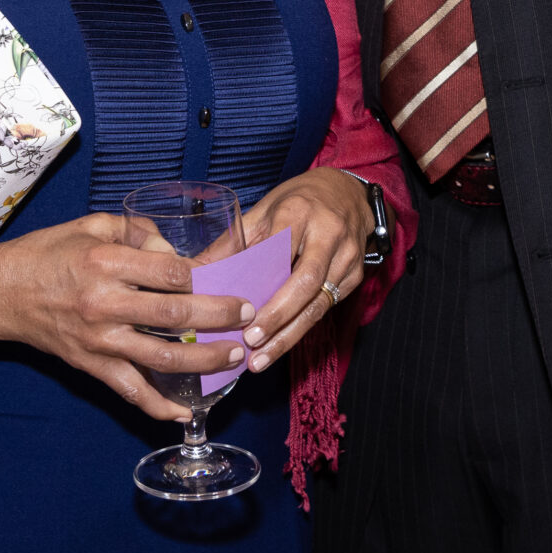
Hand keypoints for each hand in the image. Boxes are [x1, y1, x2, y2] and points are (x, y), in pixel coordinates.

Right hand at [0, 213, 249, 422]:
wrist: (2, 293)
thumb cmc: (47, 254)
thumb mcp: (90, 225)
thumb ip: (135, 231)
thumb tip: (173, 250)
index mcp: (105, 262)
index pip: (170, 271)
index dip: (202, 275)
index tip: (222, 277)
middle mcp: (104, 303)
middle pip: (176, 314)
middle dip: (220, 316)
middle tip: (247, 314)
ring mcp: (99, 339)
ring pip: (164, 357)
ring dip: (205, 359)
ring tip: (235, 356)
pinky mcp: (91, 365)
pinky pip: (131, 391)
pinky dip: (160, 406)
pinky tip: (187, 412)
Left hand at [235, 169, 372, 372]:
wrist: (350, 193)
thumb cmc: (300, 200)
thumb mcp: (266, 208)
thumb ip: (234, 240)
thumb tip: (195, 270)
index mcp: (298, 213)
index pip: (280, 252)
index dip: (261, 285)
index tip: (239, 313)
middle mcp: (328, 235)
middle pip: (305, 283)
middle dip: (278, 317)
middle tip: (251, 343)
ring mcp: (347, 257)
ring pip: (319, 304)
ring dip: (289, 335)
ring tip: (261, 359)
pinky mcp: (356, 275)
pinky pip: (327, 307)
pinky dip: (301, 327)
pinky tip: (280, 344)